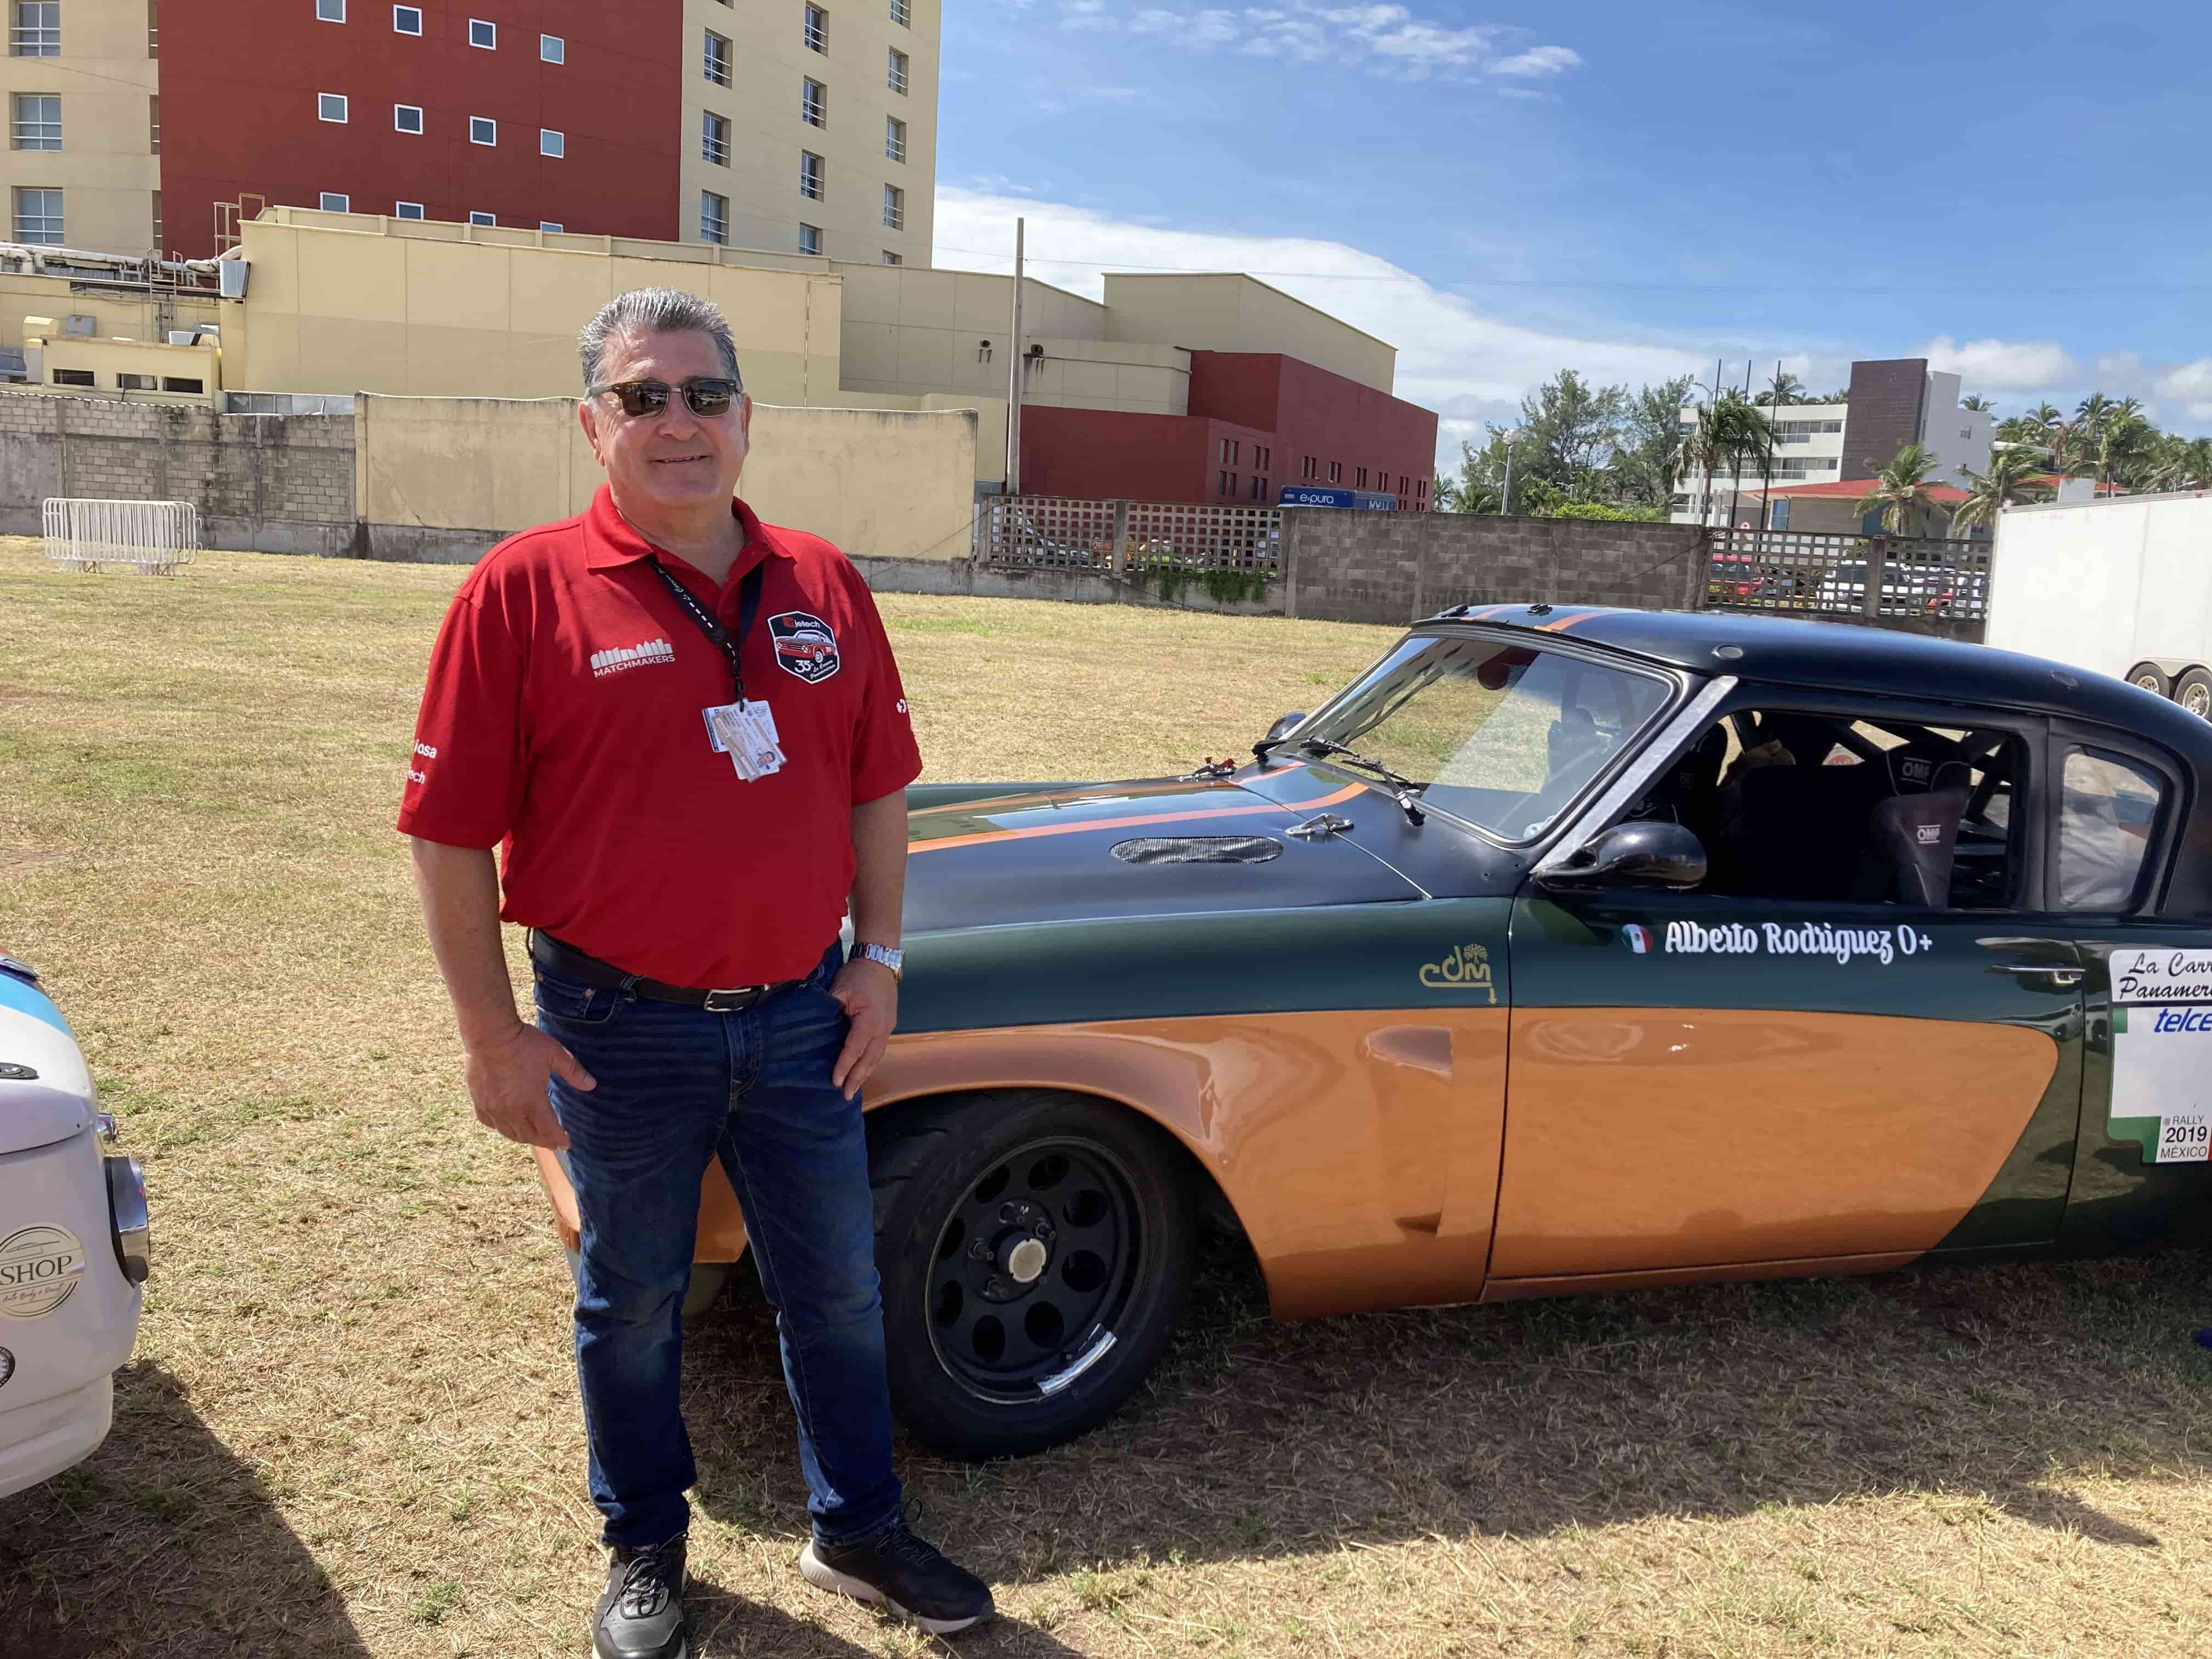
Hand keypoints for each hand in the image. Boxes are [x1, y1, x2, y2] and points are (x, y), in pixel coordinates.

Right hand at [462, 1019, 590, 1148]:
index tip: (566, 1144)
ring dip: (524, 1137)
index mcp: (532, 1101)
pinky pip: (490, 1123)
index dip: (558, 1139)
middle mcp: (511, 1110)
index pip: (548, 1130)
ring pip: (509, 1133)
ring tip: (534, 1137)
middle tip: (553, 1143)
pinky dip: (501, 1128)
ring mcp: (493, 1108)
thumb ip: (573, 1072)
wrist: (490, 1034)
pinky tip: (507, 1125)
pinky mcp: (479, 1101)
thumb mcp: (555, 1054)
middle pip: (529, 1136)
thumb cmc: (524, 1042)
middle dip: (544, 1141)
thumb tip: (592, 1085)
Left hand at [828, 957, 897, 1100]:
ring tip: (854, 1089)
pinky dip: (869, 1062)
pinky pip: (878, 1049)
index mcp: (870, 1019)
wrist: (880, 961)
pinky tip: (862, 1070)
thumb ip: (829, 1007)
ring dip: (865, 1073)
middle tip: (846, 1096)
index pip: (855, 1048)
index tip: (835, 1081)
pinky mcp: (888, 1026)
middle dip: (858, 1078)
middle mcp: (882, 1028)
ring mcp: (888, 1028)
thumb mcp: (840, 987)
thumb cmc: (858, 974)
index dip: (844, 1065)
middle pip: (869, 1059)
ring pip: (876, 1056)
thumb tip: (814, 1026)